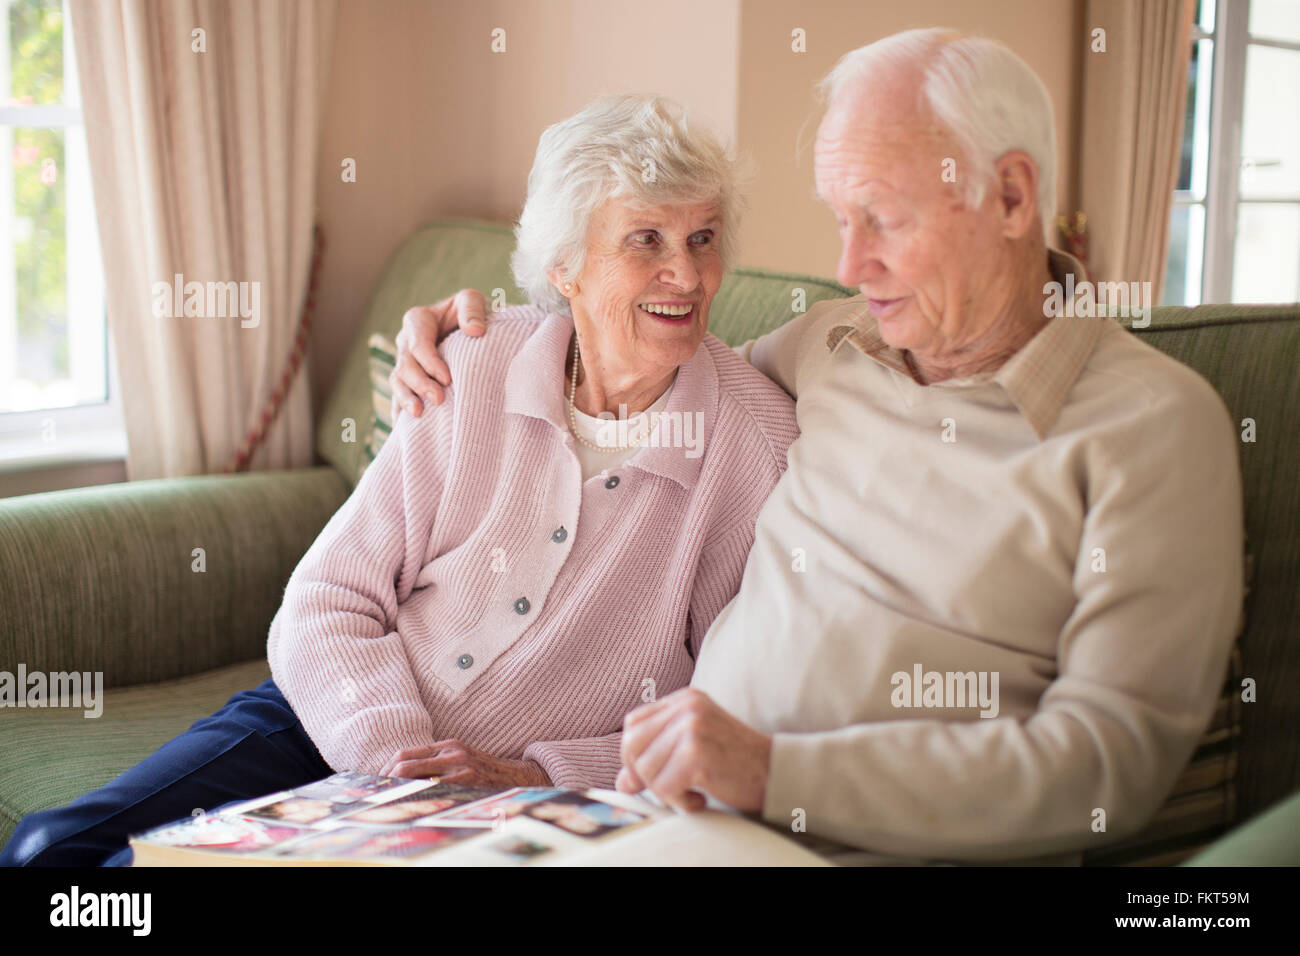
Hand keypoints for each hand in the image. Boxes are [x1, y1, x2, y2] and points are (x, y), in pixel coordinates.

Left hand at [381, 739, 550, 788]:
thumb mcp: (463, 761)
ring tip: (389, 805)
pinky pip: (433, 790)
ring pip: (413, 777)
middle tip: (378, 798)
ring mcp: (459, 766)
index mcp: (448, 746)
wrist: (523, 778)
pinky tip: (412, 809)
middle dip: (386, 782)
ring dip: (397, 791)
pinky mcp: (468, 781)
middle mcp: (451, 752)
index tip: (378, 786)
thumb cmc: (489, 774)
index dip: (386, 771)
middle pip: (403, 763)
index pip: (404, 755)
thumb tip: (406, 780)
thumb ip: (440, 766)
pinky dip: (418, 798)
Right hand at [390, 289, 487, 421]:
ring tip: (418, 415)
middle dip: (420, 384)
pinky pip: (399, 396)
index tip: (448, 379)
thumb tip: (475, 331)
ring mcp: (405, 363)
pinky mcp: (409, 381)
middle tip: (439, 400)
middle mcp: (406, 342)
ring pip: (397, 382)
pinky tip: (405, 427)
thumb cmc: (472, 313)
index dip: (430, 362)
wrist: (472, 330)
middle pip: (405, 366)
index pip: (418, 344)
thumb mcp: (472, 300)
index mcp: (417, 321)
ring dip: (406, 399)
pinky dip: (401, 411)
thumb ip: (472, 310)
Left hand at [617, 687, 771, 813]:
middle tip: (672, 789)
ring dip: (666, 792)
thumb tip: (622, 782)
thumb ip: (657, 759)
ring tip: (693, 793)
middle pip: (632, 746)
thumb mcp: (693, 752)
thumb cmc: (736, 765)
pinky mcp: (697, 752)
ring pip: (646, 770)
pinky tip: (701, 799)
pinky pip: (664, 787)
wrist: (776, 773)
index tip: (652, 776)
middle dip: (644, 775)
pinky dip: (679, 802)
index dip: (634, 756)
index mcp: (684, 699)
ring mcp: (692, 726)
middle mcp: (686, 706)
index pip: (633, 725)